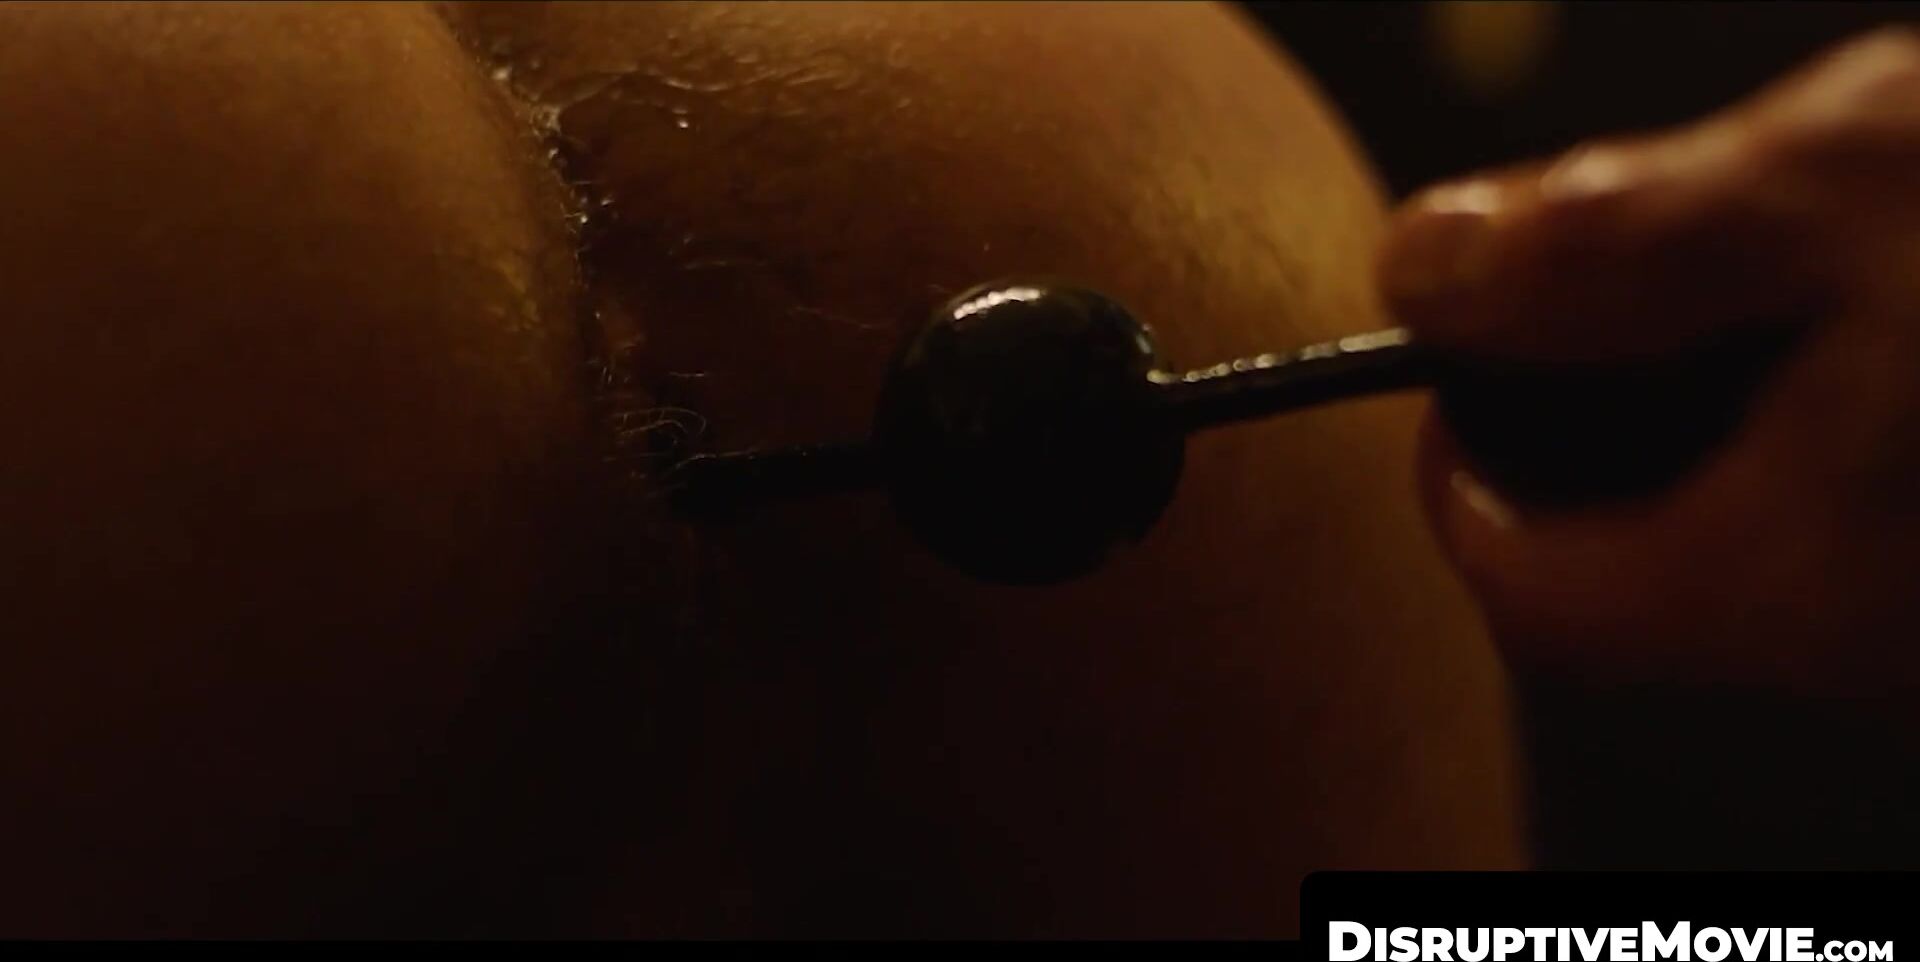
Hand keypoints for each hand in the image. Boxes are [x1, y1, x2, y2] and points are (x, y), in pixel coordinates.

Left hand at [1378, 28, 1919, 695]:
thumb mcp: (1827, 189)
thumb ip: (1602, 249)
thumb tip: (1419, 272)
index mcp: (1789, 585)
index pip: (1533, 599)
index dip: (1457, 489)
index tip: (1450, 378)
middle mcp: (1864, 644)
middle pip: (1632, 578)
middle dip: (1582, 441)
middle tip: (1605, 303)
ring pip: (1745, 550)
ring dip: (1697, 430)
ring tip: (1753, 287)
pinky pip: (1844, 527)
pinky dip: (1805, 430)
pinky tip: (1858, 324)